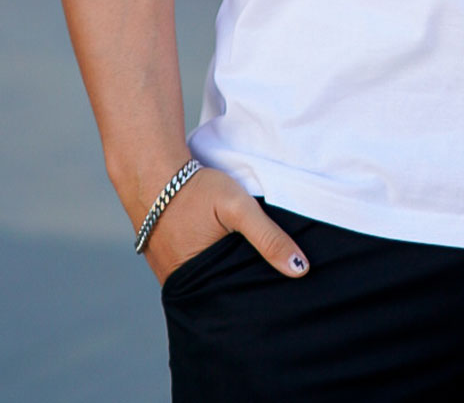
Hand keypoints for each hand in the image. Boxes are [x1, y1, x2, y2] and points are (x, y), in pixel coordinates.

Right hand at [140, 165, 309, 285]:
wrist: (152, 171)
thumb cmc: (196, 189)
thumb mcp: (238, 207)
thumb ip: (268, 237)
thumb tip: (300, 270)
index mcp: (194, 282)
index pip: (232, 304)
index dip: (253, 300)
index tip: (276, 299)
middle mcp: (178, 285)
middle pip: (219, 296)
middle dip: (240, 292)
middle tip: (266, 286)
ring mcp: (168, 274)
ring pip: (206, 284)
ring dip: (224, 278)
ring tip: (249, 272)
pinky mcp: (165, 260)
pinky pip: (193, 272)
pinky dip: (209, 267)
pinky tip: (224, 256)